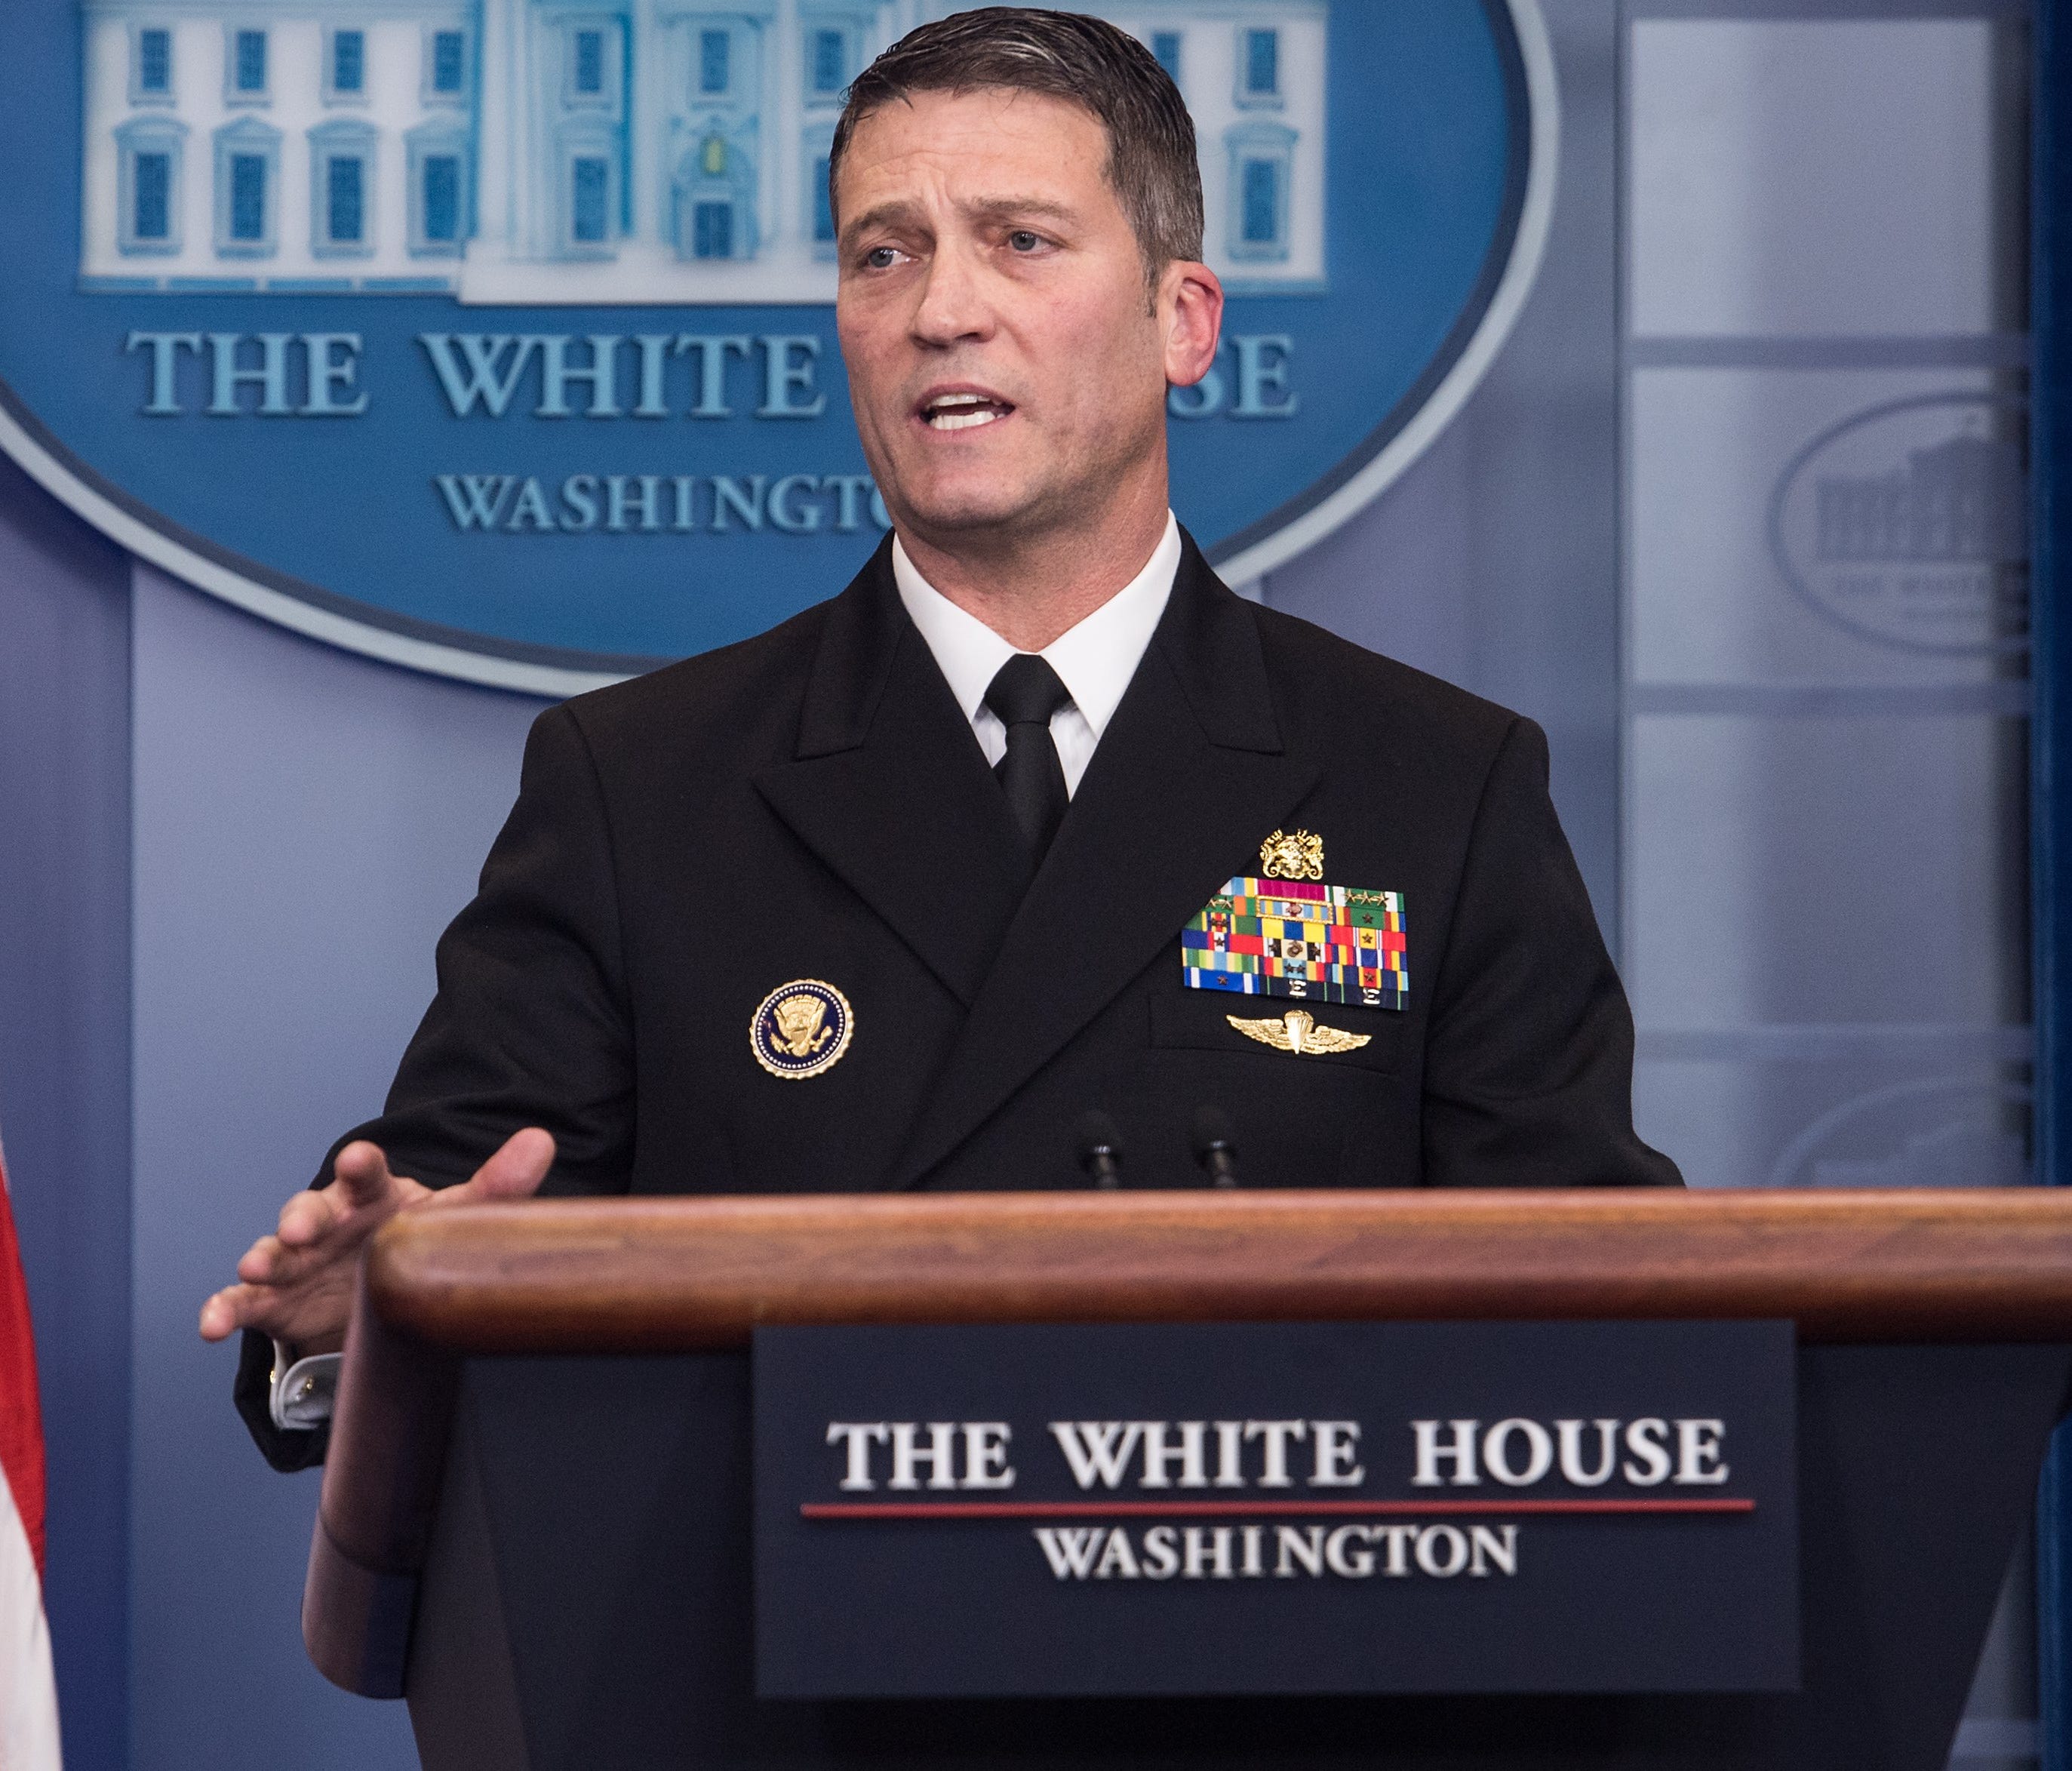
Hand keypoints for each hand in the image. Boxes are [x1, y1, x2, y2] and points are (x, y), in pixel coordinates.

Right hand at [197, 1128, 555, 1354]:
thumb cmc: (415, 1238)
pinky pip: (244, 1303)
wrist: (379, 1294)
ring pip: (272, 1253)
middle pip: (311, 1209)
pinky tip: (212, 1324)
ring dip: (263, 1258)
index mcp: (374, 1196)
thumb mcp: (455, 1214)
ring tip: (256, 1268)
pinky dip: (225, 1310)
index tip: (358, 1156)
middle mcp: (329, 1221)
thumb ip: (498, 1184)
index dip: (361, 1165)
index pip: (366, 1174)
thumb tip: (542, 1141)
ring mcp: (298, 1260)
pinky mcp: (275, 1301)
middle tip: (300, 1227)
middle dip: (303, 1215)